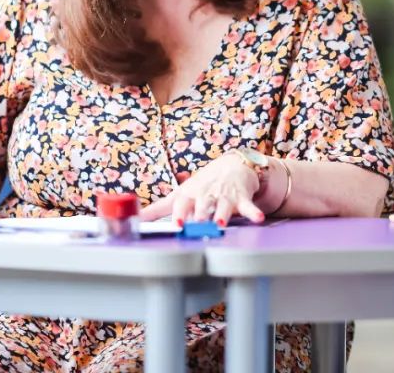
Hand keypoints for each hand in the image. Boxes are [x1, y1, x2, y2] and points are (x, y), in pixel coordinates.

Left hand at [139, 152, 264, 225]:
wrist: (232, 166)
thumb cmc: (202, 184)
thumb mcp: (179, 194)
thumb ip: (158, 209)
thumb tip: (135, 218)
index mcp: (189, 195)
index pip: (182, 203)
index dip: (180, 213)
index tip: (178, 224)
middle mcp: (206, 195)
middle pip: (202, 205)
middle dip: (200, 215)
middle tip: (197, 226)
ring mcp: (224, 195)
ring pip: (223, 206)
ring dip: (223, 213)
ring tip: (221, 224)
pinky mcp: (241, 197)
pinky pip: (248, 206)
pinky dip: (253, 211)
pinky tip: (258, 218)